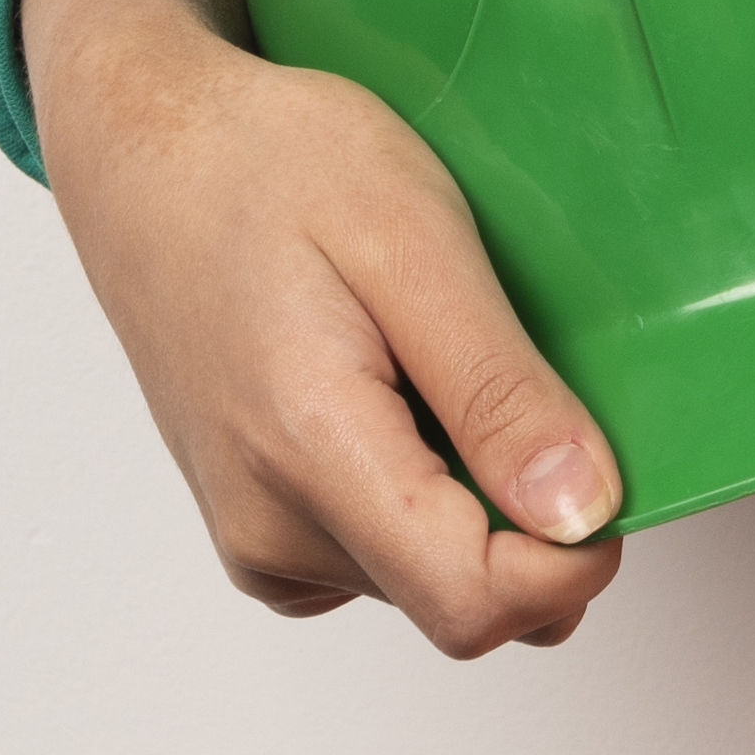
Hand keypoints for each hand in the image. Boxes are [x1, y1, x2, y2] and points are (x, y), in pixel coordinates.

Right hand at [24, 0, 625, 654]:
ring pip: (430, 577)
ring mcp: (257, 540)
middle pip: (462, 598)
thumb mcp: (412, 239)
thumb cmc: (268, 165)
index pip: (474, 601)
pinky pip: (385, 555)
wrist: (147, 153)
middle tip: (518, 377)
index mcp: (307, 454)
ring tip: (438, 365)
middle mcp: (269, 530)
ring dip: (476, 501)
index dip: (574, 558)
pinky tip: (402, 393)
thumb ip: (496, 390)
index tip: (607, 466)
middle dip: (532, 521)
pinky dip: (426, 496)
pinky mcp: (259, 531)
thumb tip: (581, 514)